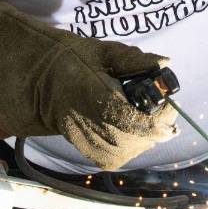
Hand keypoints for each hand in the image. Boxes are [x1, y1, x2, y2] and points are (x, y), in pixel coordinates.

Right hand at [0, 3, 177, 169]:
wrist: (40, 83)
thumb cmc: (74, 62)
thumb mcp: (102, 51)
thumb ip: (133, 59)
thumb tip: (165, 63)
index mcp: (95, 97)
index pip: (137, 120)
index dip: (160, 114)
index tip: (167, 99)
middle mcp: (92, 125)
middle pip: (140, 139)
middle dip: (158, 124)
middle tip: (161, 107)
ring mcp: (90, 143)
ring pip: (133, 150)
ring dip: (147, 135)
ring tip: (146, 116)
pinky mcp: (90, 153)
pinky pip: (121, 157)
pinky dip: (134, 145)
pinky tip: (133, 129)